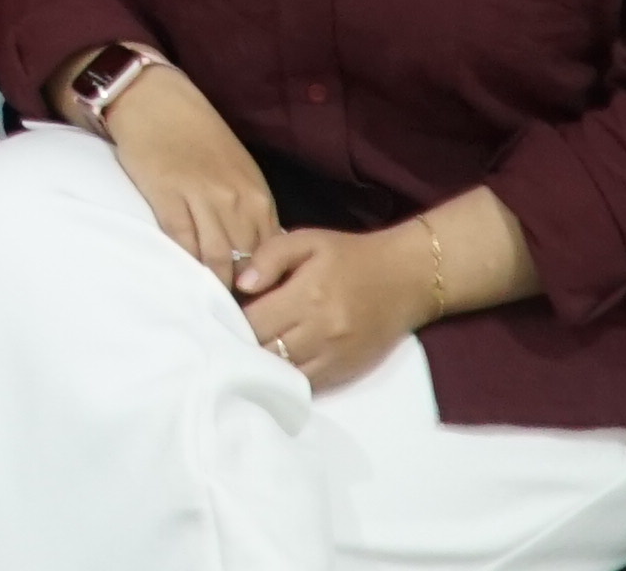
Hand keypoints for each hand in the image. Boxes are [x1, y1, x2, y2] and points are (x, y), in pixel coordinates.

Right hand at [100, 68, 282, 288]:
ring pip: (216, 258)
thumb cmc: (199, 137)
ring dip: (215, 287)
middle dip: (243, 293)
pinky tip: (182, 280)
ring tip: (210, 309)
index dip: (266, 283)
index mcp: (257, 195)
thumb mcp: (239, 172)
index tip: (259, 306)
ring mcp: (201, 198)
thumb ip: (251, 212)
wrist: (158, 102)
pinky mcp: (167, 196)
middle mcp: (235, 200)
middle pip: (246, 261)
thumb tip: (262, 258)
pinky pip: (181, 242)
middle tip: (235, 320)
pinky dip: (185, 265)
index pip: (271, 252)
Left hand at [232, 224, 435, 392]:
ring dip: (261, 364)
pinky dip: (285, 377)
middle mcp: (321, 331)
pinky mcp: (345, 372)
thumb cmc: (349, 255)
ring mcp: (334, 356)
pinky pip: (305, 384)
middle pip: (263, 351)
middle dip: (241, 344)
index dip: (230, 320)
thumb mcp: (307, 240)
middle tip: (226, 335)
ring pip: (282, 373)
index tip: (219, 314)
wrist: (406, 279)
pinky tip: (273, 364)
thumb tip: (241, 285)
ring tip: (245, 351)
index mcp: (308, 295)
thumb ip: (269, 257)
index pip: (253, 321)